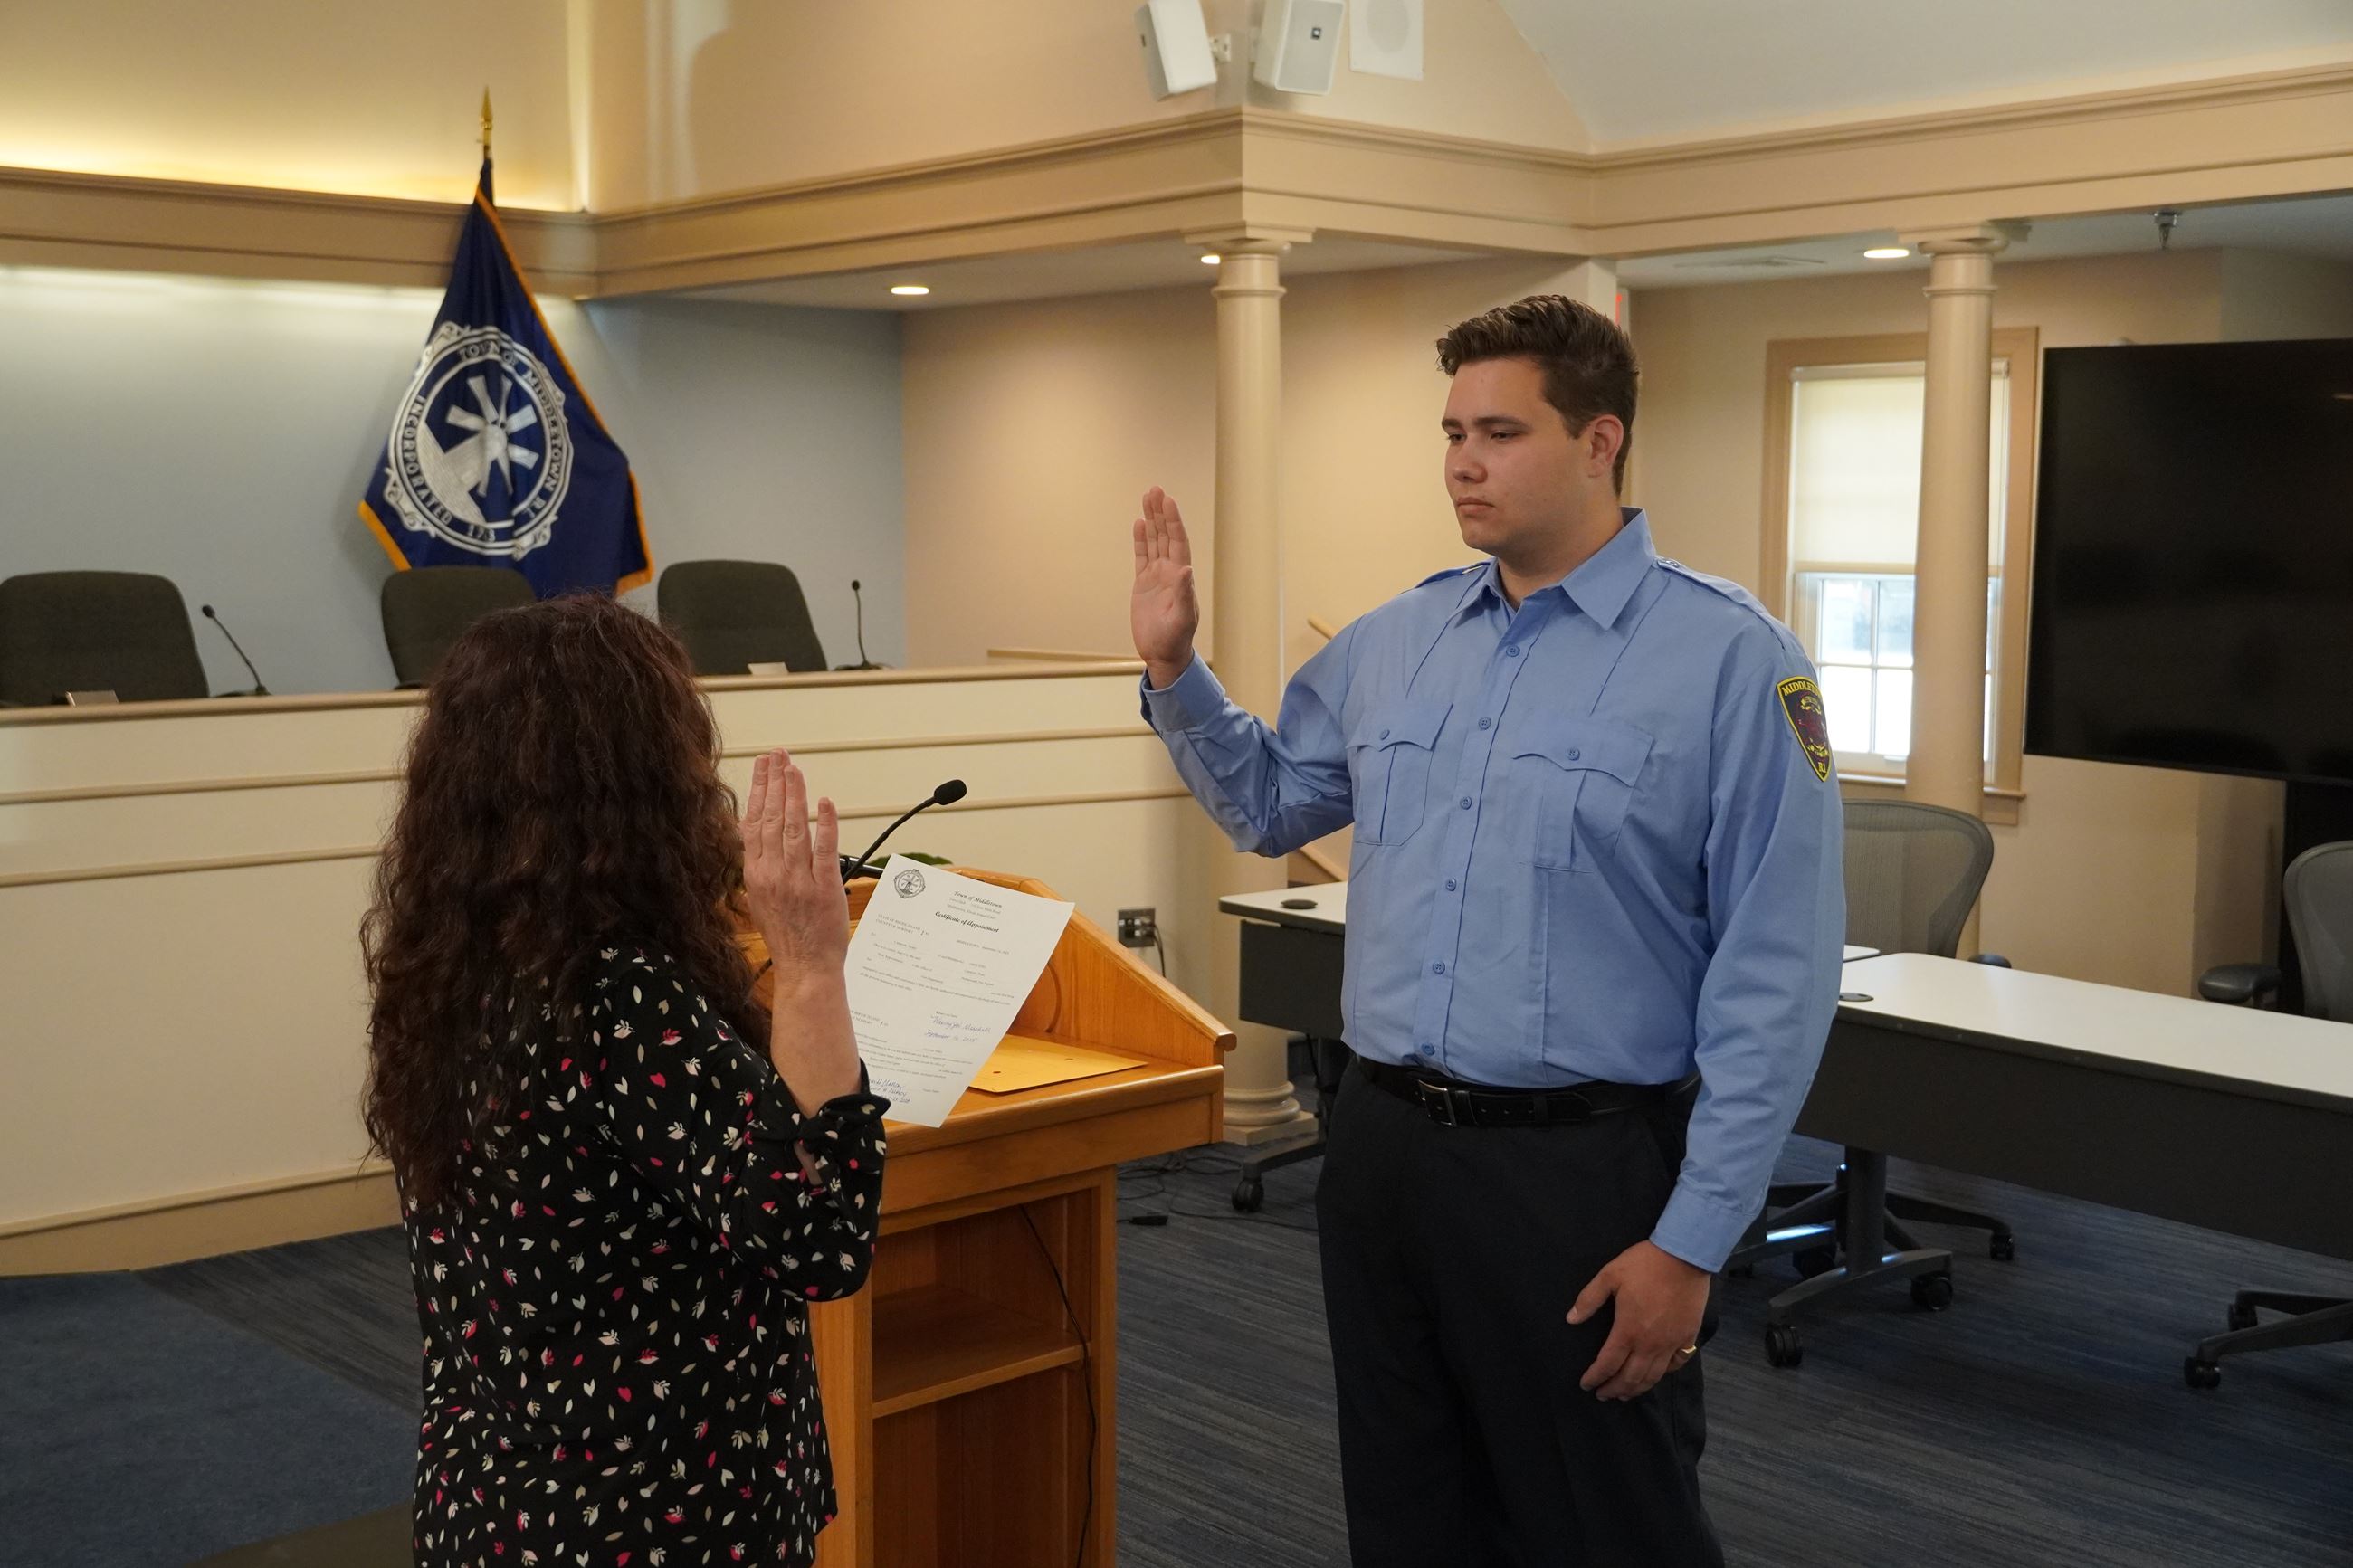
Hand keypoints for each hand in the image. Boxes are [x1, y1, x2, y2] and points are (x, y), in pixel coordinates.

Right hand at [740, 749, 848, 991]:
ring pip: (794, 828)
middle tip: (779, 755)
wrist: (805, 968)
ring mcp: (798, 880)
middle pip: (771, 819)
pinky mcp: (823, 888)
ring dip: (795, 795)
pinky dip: (825, 824)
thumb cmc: (786, 937)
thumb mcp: (760, 900)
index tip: (763, 767)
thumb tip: (757, 839)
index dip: (759, 791)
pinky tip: (824, 802)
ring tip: (795, 769)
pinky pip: (824, 850)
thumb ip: (760, 868)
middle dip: (775, 782)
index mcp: (755, 875)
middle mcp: (773, 874)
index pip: (754, 823)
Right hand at [1130, 486, 1199, 688]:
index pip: (1177, 541)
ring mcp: (1157, 576)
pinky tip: (1139, 523)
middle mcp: (1170, 572)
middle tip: (1155, 489)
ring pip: (1154, 541)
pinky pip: (1141, 556)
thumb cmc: (1176, 640)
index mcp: (1181, 577)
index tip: (1168, 501)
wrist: (1163, 655)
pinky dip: (1141, 540)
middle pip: (1166, 535)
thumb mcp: (1182, 619)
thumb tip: (1185, 569)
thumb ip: (1184, 594)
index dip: (1173, 521)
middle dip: (1161, 512)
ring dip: (1151, 520)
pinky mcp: (1143, 584)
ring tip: (1147, 497)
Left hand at [1568, 1240, 1711, 1400]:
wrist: (1684, 1256)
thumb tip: (1571, 1319)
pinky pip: (1676, 1364)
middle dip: (1614, 1389)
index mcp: (1628, 1330)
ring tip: (1624, 1394)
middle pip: (1630, 1377)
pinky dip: (1663, 1374)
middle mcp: (1650, 1343)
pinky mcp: (1688, 1337)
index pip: (1608, 1363)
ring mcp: (1671, 1343)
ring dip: (1636, 1388)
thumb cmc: (1644, 1264)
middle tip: (1603, 1395)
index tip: (1586, 1385)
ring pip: (1653, 1376)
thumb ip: (1588, 1299)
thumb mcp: (1610, 1275)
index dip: (1595, 1377)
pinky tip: (1655, 1375)